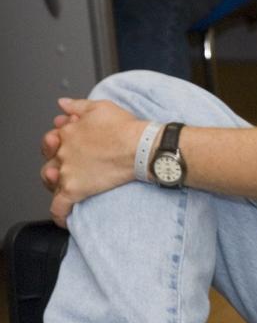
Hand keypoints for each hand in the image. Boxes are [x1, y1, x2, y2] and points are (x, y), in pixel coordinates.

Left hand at [44, 98, 146, 226]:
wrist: (141, 147)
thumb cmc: (125, 128)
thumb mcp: (101, 107)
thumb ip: (77, 105)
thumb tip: (62, 104)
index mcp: (67, 133)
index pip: (53, 138)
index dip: (61, 141)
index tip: (72, 143)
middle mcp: (63, 152)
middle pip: (50, 159)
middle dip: (57, 160)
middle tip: (76, 162)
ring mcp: (67, 172)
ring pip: (50, 181)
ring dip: (55, 182)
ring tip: (68, 183)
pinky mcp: (75, 189)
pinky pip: (59, 207)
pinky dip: (59, 214)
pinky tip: (64, 217)